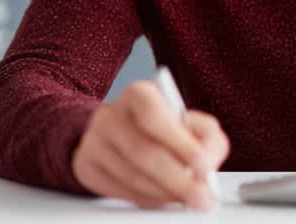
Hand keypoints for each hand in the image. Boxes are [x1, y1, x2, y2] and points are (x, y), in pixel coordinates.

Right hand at [72, 80, 229, 209]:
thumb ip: (208, 137)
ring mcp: (94, 142)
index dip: (180, 142)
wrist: (118, 137)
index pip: (154, 114)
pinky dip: (147, 200)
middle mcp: (111, 115)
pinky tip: (162, 199)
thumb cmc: (161, 128)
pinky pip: (119, 191)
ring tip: (186, 200)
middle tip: (201, 197)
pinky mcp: (86, 167)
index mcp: (138, 94)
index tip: (204, 166)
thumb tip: (208, 162)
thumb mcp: (190, 122)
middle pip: (143, 151)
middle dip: (178, 180)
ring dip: (164, 194)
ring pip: (131, 176)